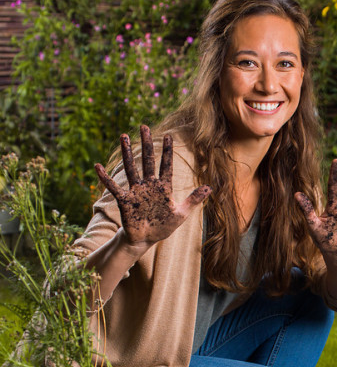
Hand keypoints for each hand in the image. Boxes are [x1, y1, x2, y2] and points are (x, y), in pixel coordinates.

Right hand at [95, 125, 210, 245]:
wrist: (145, 240)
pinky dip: (105, 178)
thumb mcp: (181, 214)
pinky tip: (97, 166)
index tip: (168, 136)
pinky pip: (114, 187)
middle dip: (146, 144)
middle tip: (144, 126)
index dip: (167, 152)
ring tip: (124, 136)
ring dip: (127, 153)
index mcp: (163, 187)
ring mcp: (136, 191)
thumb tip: (210, 187)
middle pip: (147, 161)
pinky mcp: (124, 200)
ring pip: (131, 168)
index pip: (166, 166)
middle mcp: (149, 185)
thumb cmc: (163, 227)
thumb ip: (193, 200)